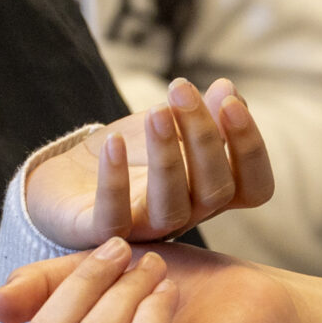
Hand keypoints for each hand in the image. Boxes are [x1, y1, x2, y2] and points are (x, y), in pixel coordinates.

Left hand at [24, 77, 274, 250]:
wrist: (67, 181)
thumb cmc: (129, 157)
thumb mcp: (168, 126)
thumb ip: (202, 114)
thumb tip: (228, 88)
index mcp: (210, 192)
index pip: (254, 188)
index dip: (251, 149)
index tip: (232, 102)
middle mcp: (186, 216)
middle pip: (215, 191)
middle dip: (203, 138)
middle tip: (180, 89)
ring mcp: (144, 230)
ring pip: (171, 208)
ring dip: (167, 158)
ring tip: (156, 111)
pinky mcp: (98, 234)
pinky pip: (113, 217)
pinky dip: (115, 181)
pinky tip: (113, 143)